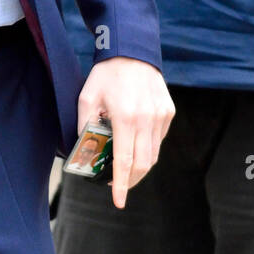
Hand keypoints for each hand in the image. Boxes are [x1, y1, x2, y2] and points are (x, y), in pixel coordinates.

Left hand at [77, 57, 174, 208]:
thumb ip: (85, 126)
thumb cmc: (106, 74)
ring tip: (124, 166)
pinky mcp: (168, 112)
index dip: (121, 185)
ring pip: (154, 154)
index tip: (119, 202)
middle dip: (130, 181)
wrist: (131, 50)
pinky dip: (148, 148)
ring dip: (140, 167)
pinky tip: (135, 142)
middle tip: (118, 186)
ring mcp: (161, 116)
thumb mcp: (87, 97)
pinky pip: (159, 139)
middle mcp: (147, 119)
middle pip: (143, 164)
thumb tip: (85, 151)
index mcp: (126, 117)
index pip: (125, 161)